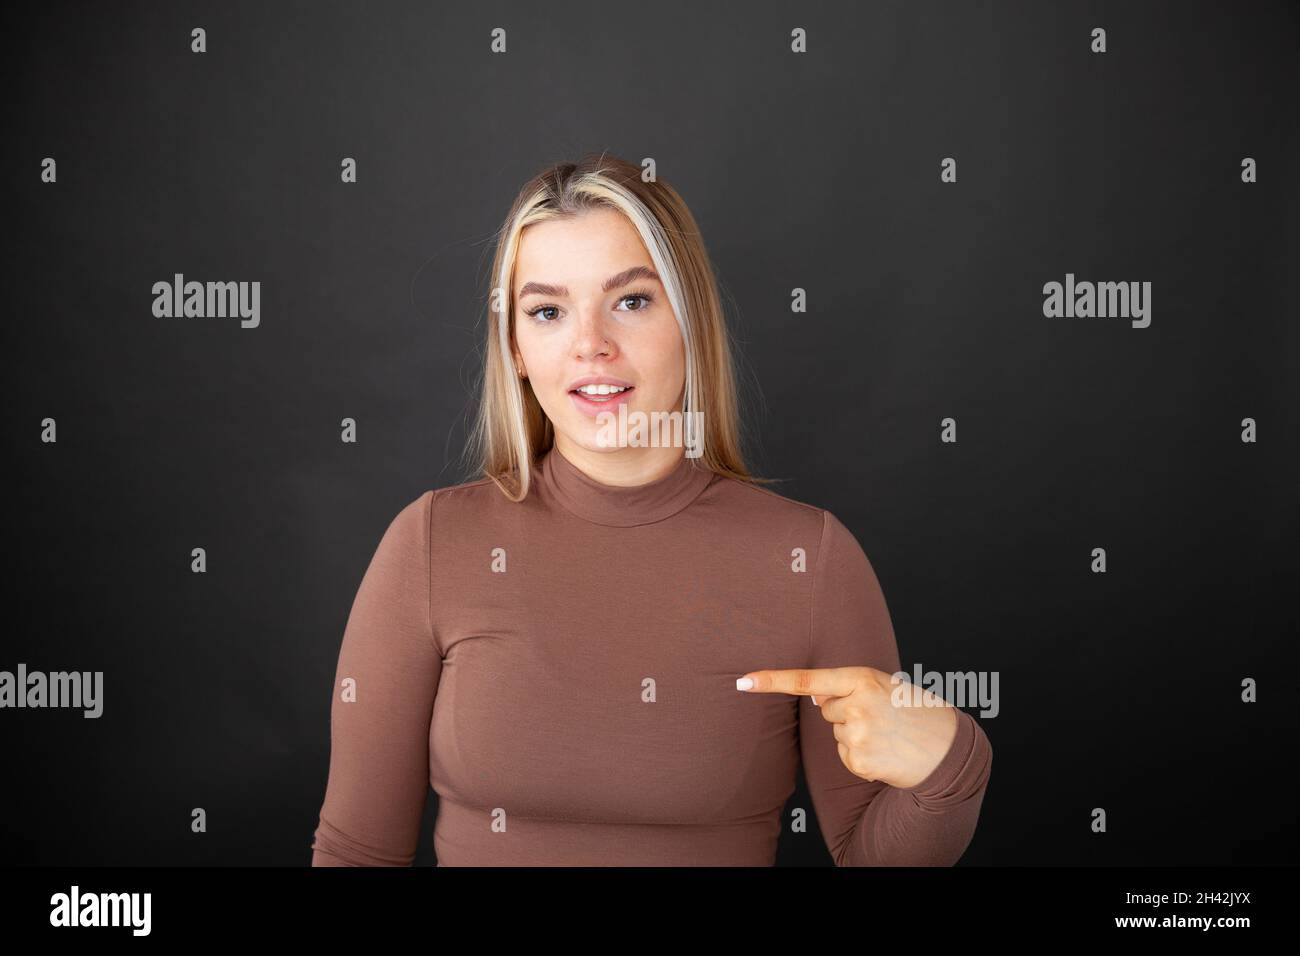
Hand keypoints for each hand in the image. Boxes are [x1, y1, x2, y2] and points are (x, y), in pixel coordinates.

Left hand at [737, 666, 958, 788]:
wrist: (946, 747)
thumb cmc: (913, 709)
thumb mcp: (884, 684)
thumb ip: (848, 686)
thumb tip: (814, 699)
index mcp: (861, 678)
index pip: (807, 680)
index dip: (771, 680)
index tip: (743, 681)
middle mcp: (856, 705)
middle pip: (825, 709)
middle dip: (846, 711)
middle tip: (881, 715)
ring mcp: (857, 734)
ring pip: (834, 732)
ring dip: (854, 734)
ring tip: (885, 733)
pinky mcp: (858, 760)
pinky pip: (843, 754)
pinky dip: (859, 754)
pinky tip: (883, 751)